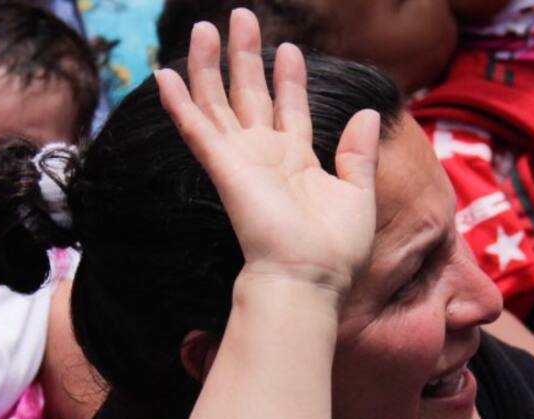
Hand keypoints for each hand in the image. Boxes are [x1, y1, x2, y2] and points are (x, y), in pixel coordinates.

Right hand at [155, 9, 379, 296]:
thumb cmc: (337, 248)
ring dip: (209, 64)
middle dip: (246, 56)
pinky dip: (179, 101)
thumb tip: (370, 113)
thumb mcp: (359, 193)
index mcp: (298, 162)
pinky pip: (195, 127)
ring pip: (219, 102)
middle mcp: (266, 157)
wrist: (310, 277)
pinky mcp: (223, 166)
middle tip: (240, 16)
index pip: (290, 109)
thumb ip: (359, 153)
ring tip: (205, 27)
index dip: (288, 78)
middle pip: (250, 95)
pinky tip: (163, 73)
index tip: (289, 48)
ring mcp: (242, 160)